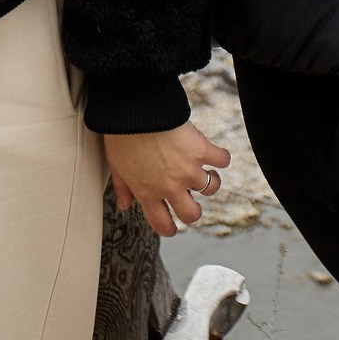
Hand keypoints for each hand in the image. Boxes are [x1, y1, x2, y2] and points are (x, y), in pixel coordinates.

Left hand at [105, 123, 230, 237]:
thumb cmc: (121, 135)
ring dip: (211, 181)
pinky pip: (222, 160)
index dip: (169, 229)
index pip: (162, 223)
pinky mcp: (201, 150)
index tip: (174, 227)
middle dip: (194, 211)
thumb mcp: (116, 166)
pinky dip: (222, 157)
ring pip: (211, 188)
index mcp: (147, 193)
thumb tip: (124, 205)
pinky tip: (216, 154)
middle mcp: (170, 187)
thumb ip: (122, 188)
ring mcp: (188, 170)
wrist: (135, 111)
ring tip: (207, 173)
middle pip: (192, 214)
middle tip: (193, 202)